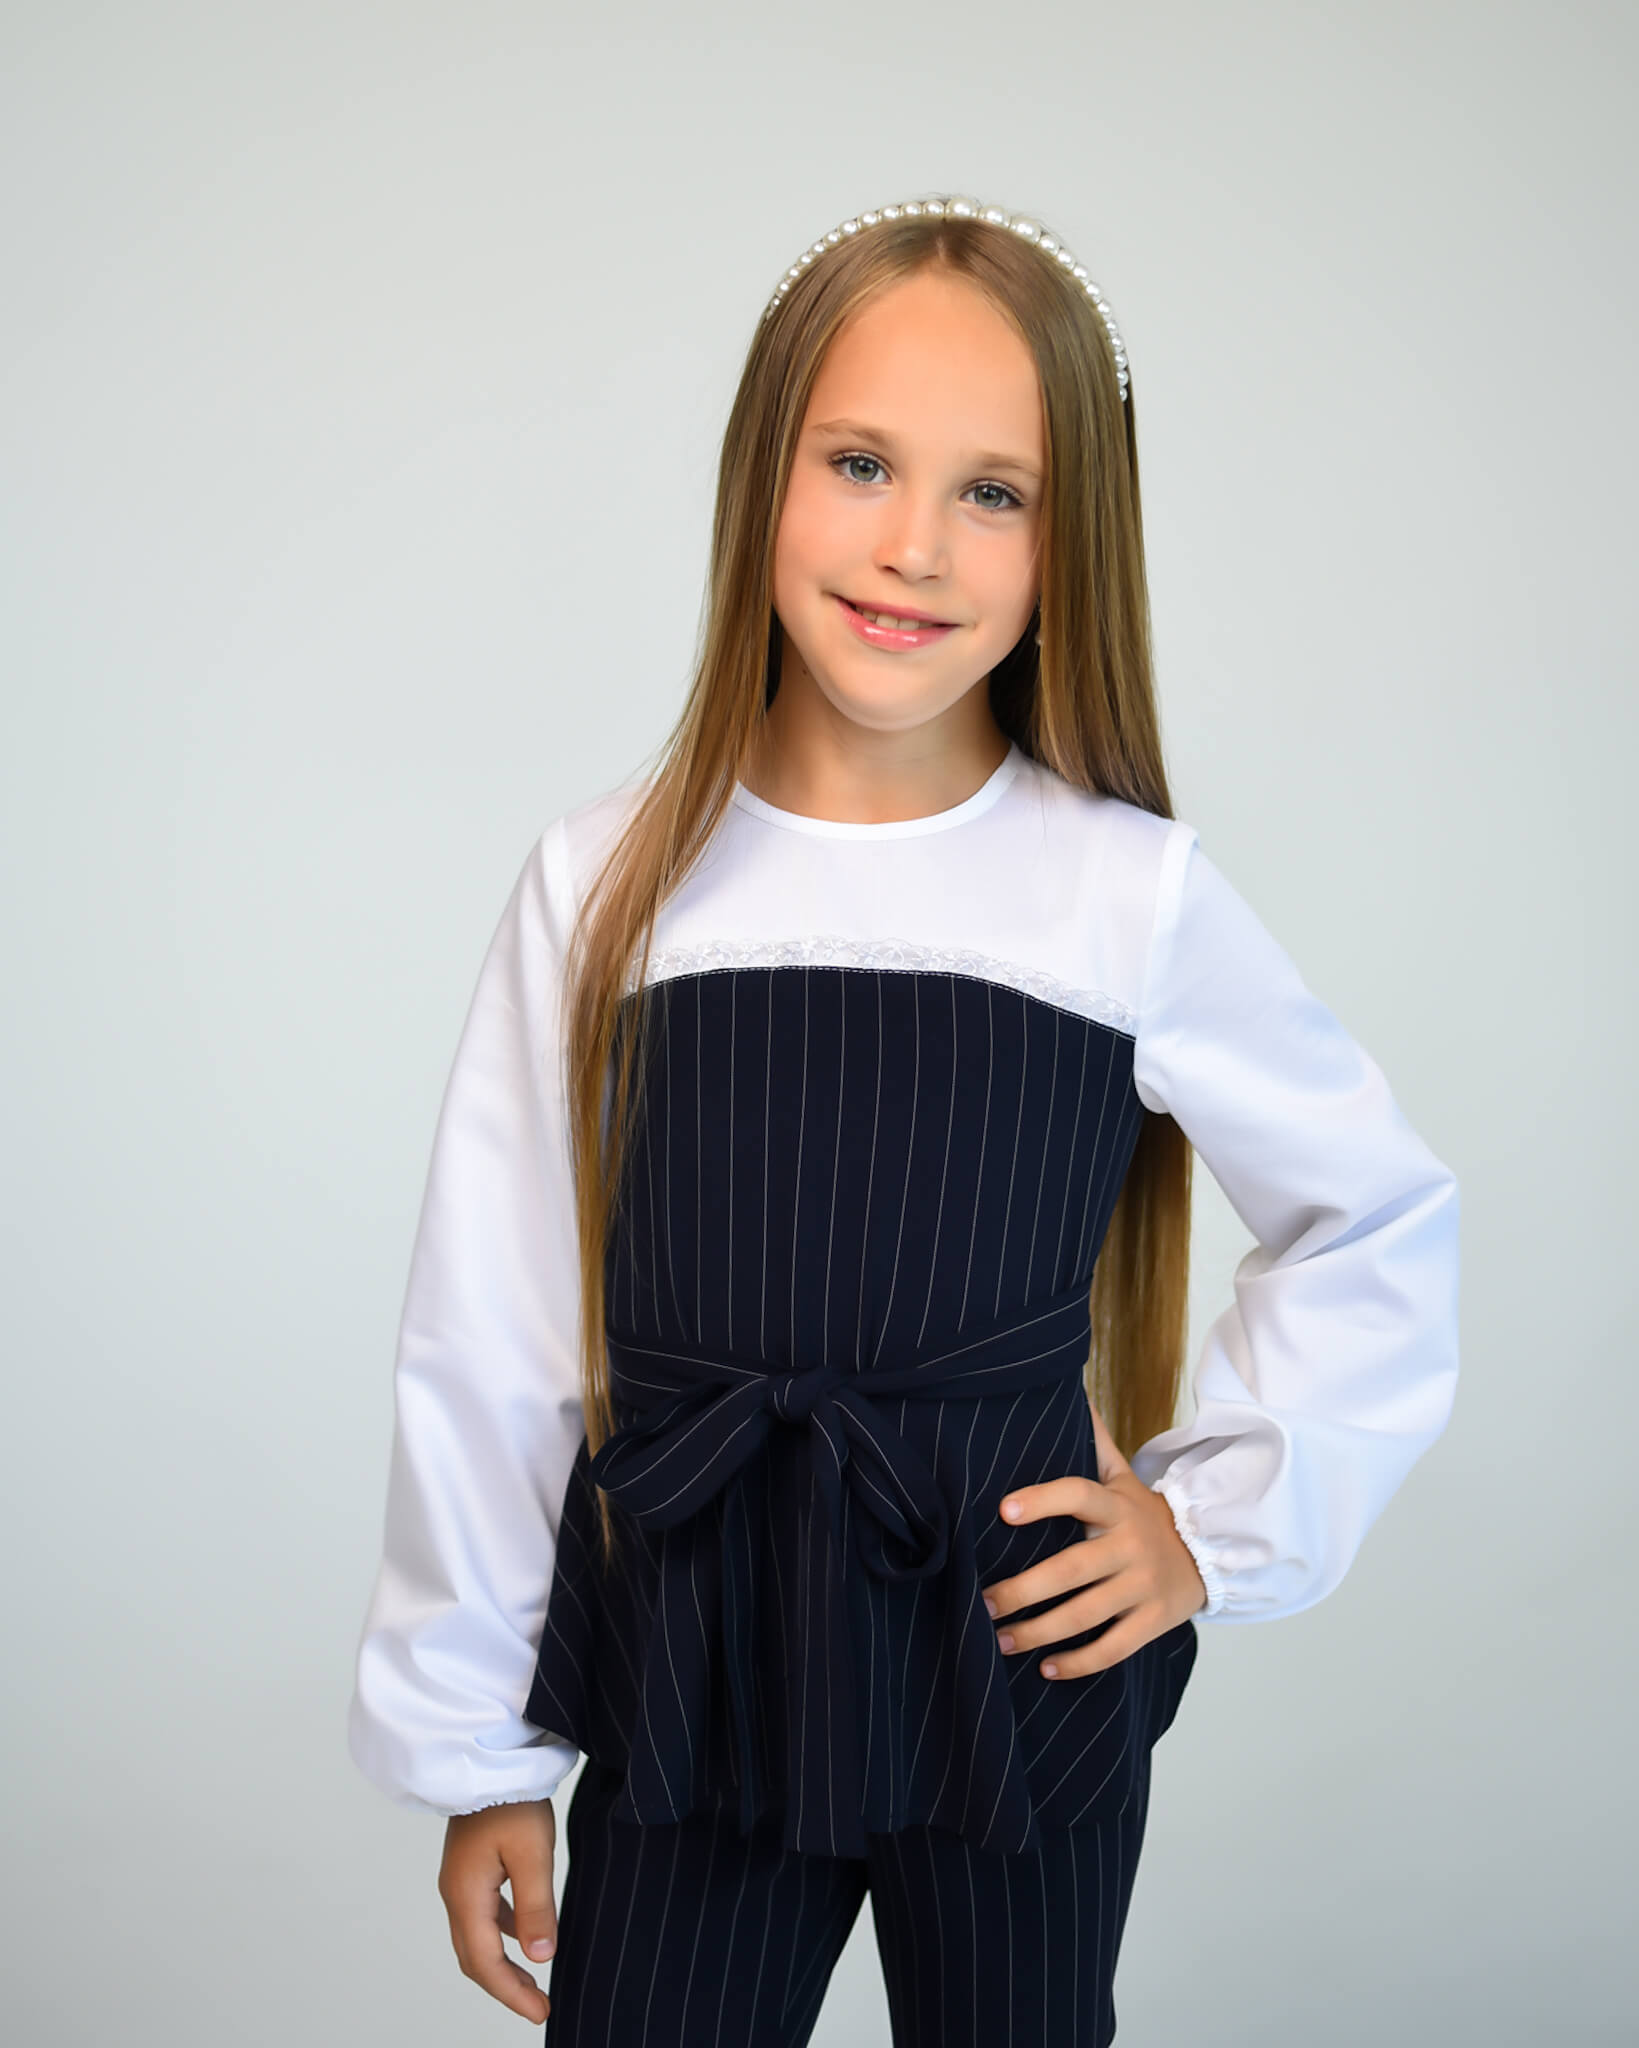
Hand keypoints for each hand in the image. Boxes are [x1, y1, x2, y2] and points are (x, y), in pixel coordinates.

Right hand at [438, 1796, 558, 2022]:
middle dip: (505, 1987)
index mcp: (466, 1895)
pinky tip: (525, 1934)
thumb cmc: (511, 1799)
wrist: (489, 1756)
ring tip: (534, 1981)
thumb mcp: (532, 1853)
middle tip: (539, 2006)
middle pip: (474, 1957)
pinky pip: (482, 1915)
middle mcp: (456, 1893)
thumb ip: (536, 1908)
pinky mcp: (470, 1868)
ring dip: (502, 1963)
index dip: (512, 1994)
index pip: (485, 1962)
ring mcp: (460, 1880)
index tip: (541, 2013)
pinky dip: (502, 1935)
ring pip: (477, 1938)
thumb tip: (541, 1958)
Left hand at [981, 1403, 1207, 1677]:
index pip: (1077, 1495)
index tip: (1002, 1509)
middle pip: (1071, 1569)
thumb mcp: (1123, 1476)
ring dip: (1039, 1632)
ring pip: (1086, 1614)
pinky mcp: (1153, 1623)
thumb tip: (1068, 1392)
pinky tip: (1046, 1668)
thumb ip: (1093, 1443)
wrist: (1208, 1554)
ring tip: (1001, 1640)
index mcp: (1116, 1506)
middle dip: (1023, 1589)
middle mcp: (1129, 1547)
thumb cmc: (1144, 1515)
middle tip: (984, 1602)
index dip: (1042, 1500)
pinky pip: (1113, 1647)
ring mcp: (1142, 1588)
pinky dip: (1079, 1662)